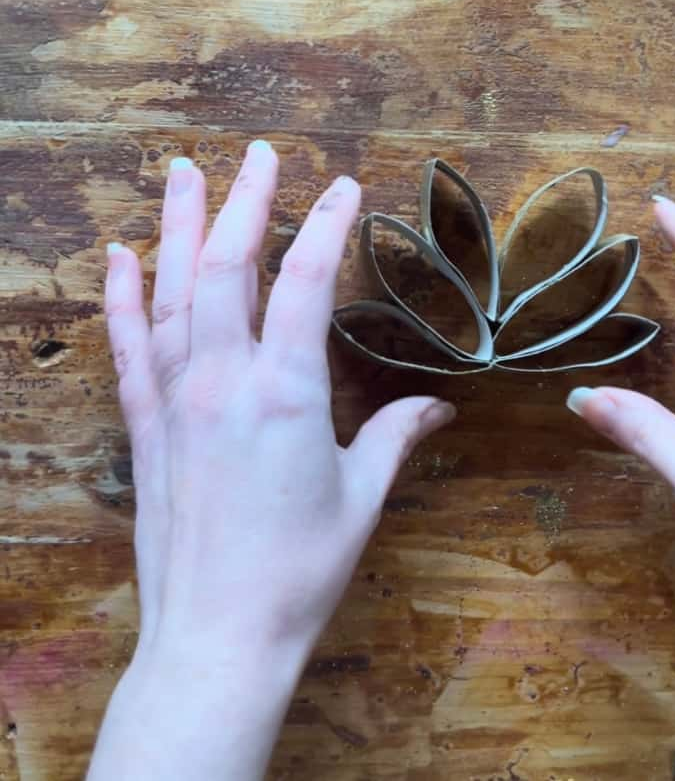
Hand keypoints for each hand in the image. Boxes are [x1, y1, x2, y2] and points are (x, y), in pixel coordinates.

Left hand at [90, 140, 453, 779]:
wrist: (219, 635)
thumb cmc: (301, 568)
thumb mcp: (363, 496)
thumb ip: (396, 435)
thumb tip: (437, 406)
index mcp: (288, 393)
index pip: (305, 282)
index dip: (324, 225)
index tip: (340, 186)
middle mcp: (226, 383)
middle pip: (228, 268)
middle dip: (246, 202)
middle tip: (258, 153)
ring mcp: (177, 401)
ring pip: (173, 293)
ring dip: (178, 228)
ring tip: (183, 173)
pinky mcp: (148, 428)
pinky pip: (130, 348)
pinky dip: (123, 298)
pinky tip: (120, 257)